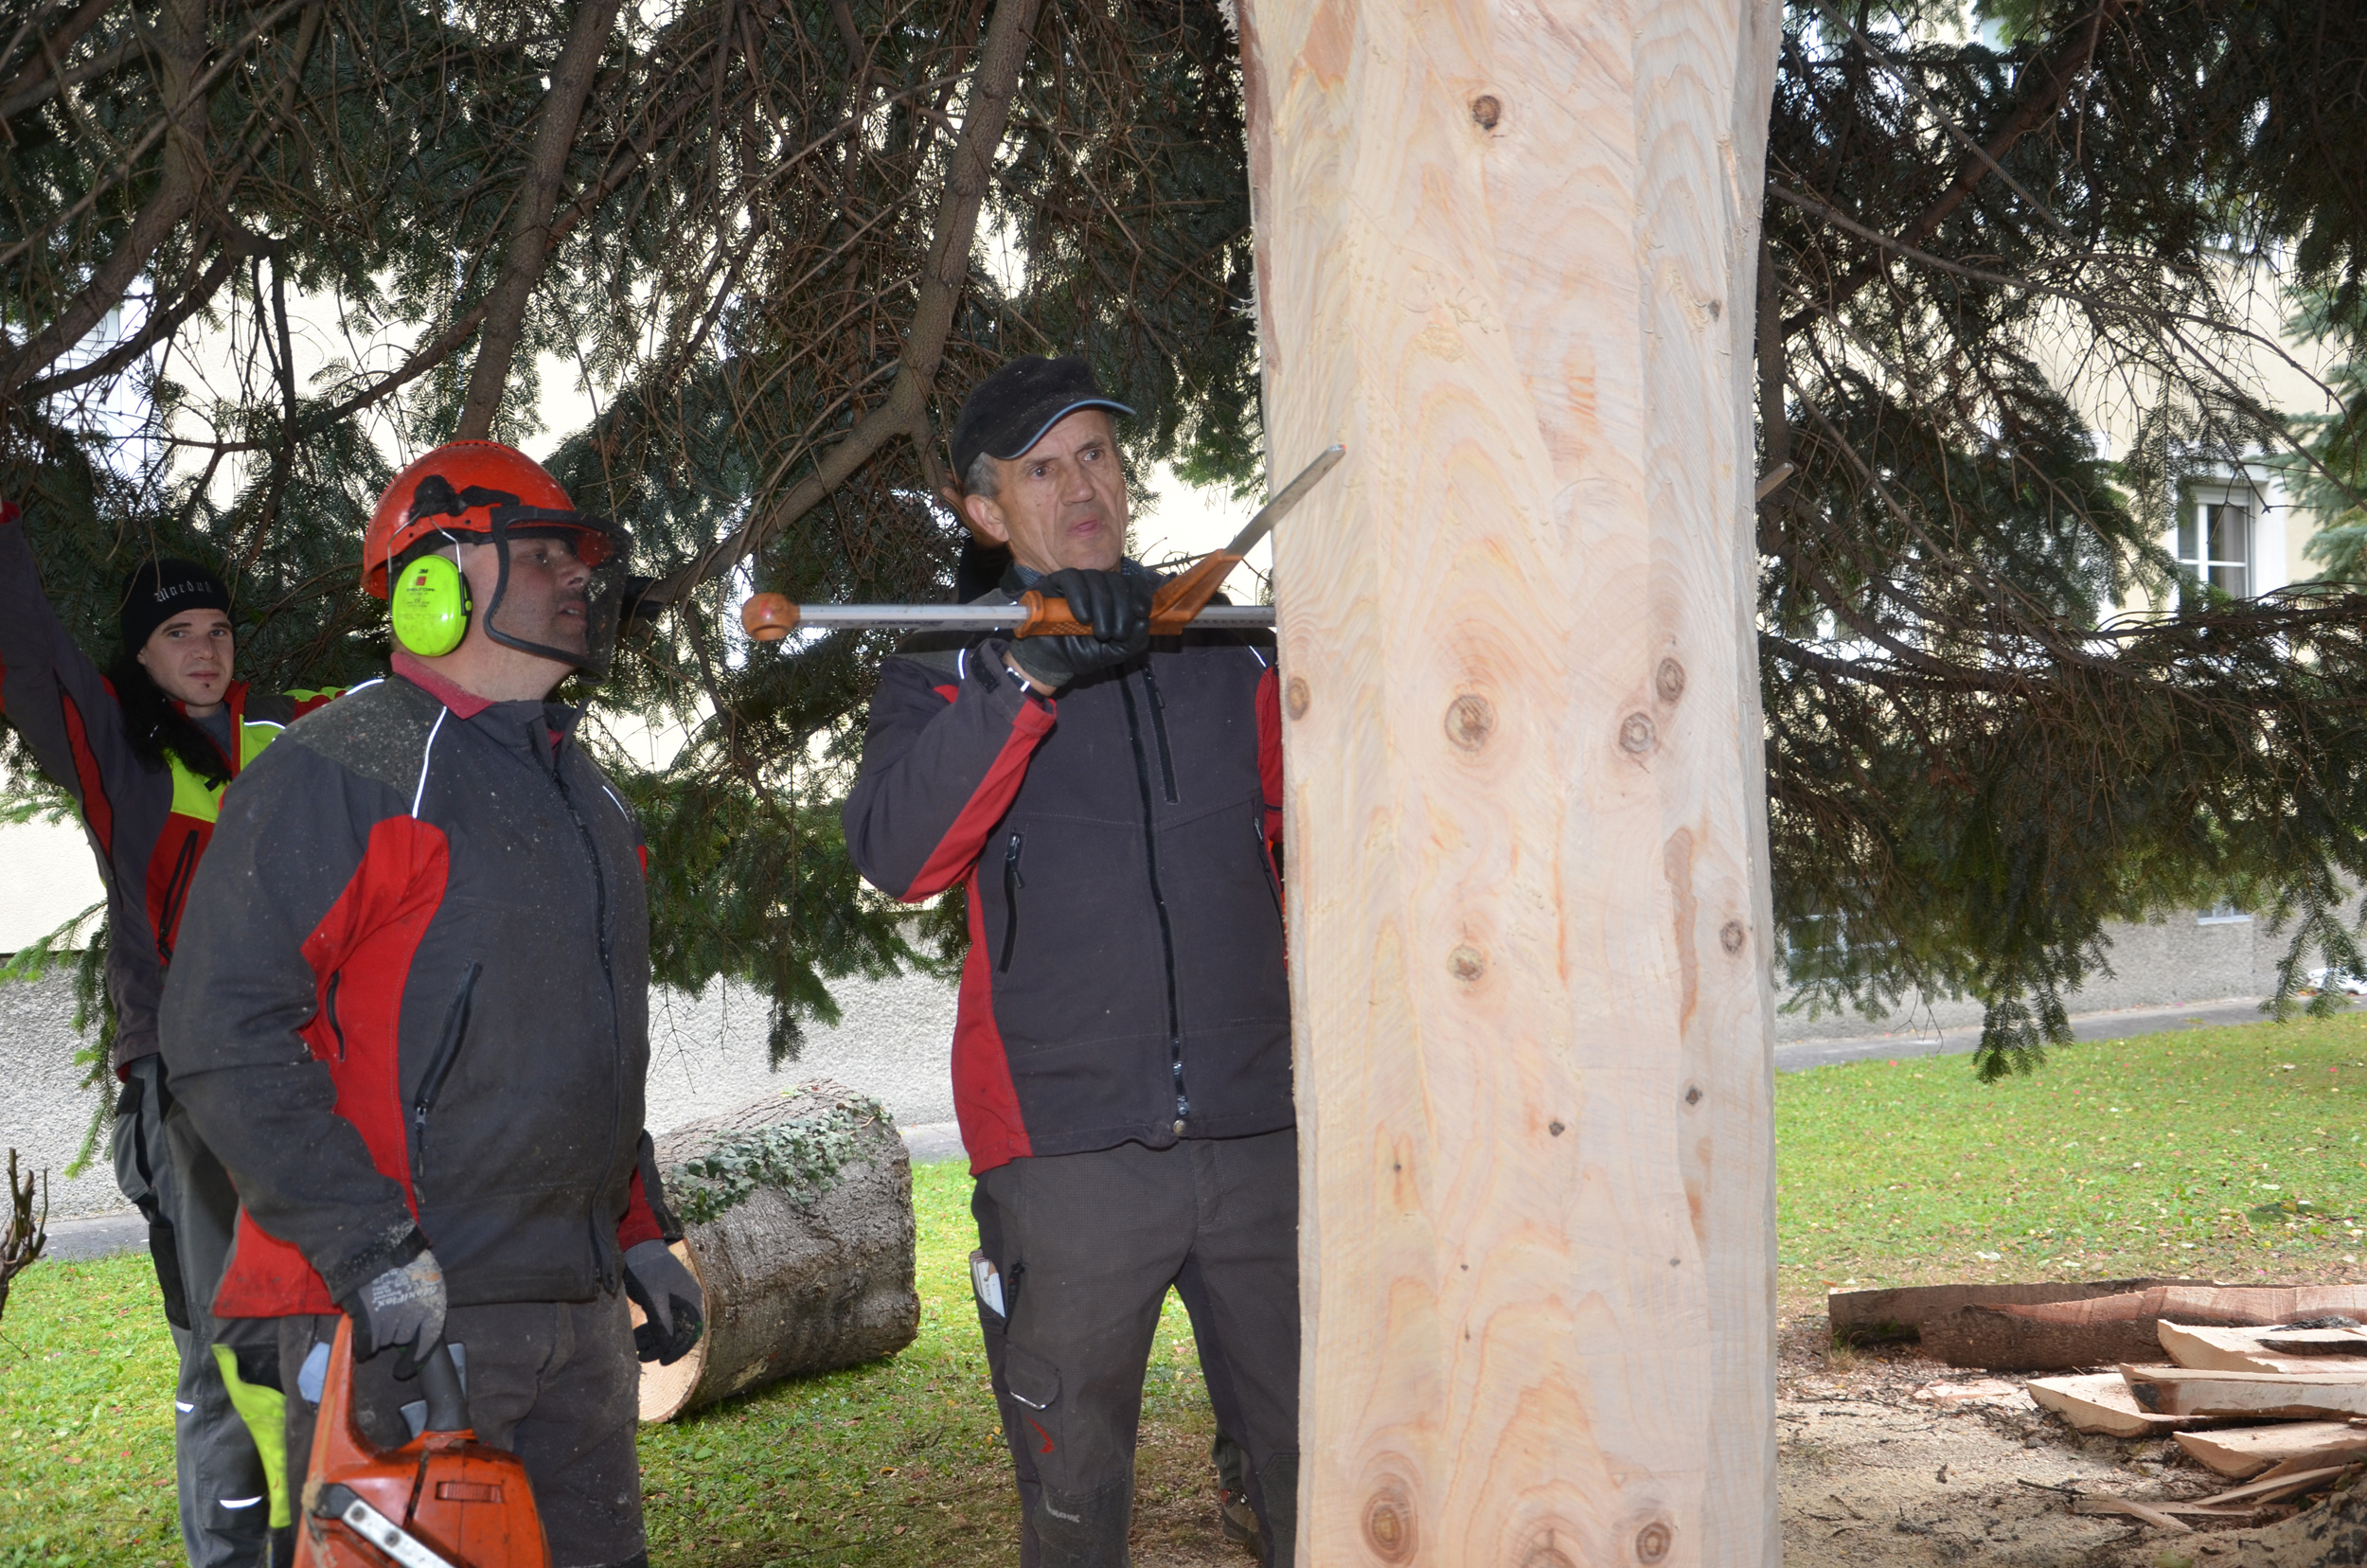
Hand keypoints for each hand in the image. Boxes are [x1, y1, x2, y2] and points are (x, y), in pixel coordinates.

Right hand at [344, 1249, 445, 1375]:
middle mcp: (413, 1315)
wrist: (373, 1247)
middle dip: (397, 1330)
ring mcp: (390, 1318)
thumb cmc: (402, 1261)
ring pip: (383, 1341)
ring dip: (379, 1332)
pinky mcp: (367, 1320)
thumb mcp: (427, 1278)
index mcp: (432, 1304)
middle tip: (391, 1309)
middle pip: (402, 1339)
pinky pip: (365, 1344)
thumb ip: (427, 1302)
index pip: (428, 1340)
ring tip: (377, 1307)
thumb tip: (421, 1330)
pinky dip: (363, 1344)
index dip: (416, 1358)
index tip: (404, 1371)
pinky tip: (362, 1335)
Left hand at [624, 1240, 705, 1364]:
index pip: (692, 1331)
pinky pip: (661, 1319)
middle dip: (662, 1346)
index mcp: (691, 1298)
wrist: (637, 1245)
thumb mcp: (654, 1297)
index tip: (664, 1361)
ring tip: (637, 1350)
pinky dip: (650, 1330)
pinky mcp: (662, 1298)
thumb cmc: (647, 1270)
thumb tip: (668, 1346)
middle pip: (680, 1331)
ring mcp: (674, 1299)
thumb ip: (663, 1322)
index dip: (679, 1348)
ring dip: (654, 1340)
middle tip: (644, 1357)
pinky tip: (637, 1338)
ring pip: (669, 1327)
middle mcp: (687, 1300)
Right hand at [1007, 566, 1152, 690]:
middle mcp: (1097, 586)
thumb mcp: (1112, 653)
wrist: (1050, 662)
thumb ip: (1132, 641)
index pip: (1132, 583)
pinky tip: (1083, 618)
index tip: (1141, 611)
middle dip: (1121, 608)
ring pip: (1095, 579)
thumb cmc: (1081, 652)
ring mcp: (1077, 582)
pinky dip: (1080, 597)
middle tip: (1116, 633)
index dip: (1140, 593)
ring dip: (1102, 607)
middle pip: (1116, 581)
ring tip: (1100, 633)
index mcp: (1114, 598)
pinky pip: (1072, 579)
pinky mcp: (1055, 582)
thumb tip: (1143, 622)